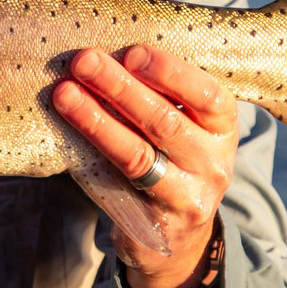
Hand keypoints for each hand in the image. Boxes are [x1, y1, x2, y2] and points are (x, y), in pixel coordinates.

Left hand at [53, 45, 237, 287]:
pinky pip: (117, 182)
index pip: (206, 94)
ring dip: (96, 119)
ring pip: (137, 154)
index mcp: (222, 126)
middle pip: (164, 121)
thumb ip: (159, 93)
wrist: (177, 235)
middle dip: (120, 87)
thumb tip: (107, 52)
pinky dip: (92, 152)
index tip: (131, 53)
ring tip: (64, 93)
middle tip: (84, 61)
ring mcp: (186, 195)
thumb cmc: (173, 159)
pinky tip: (69, 131)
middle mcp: (212, 161)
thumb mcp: (185, 124)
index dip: (169, 72)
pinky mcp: (155, 221)